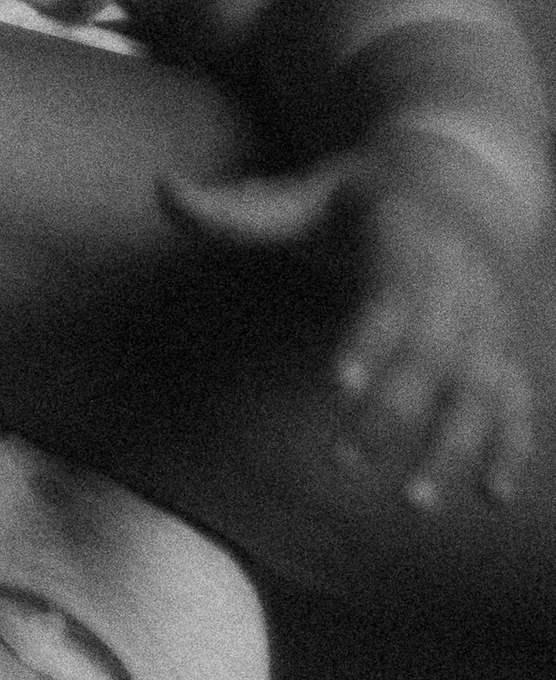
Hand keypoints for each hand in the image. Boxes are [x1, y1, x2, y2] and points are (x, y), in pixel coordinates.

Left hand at [163, 142, 536, 509]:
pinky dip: (512, 447)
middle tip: (347, 462)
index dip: (370, 340)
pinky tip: (493, 497)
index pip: (393, 293)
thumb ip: (239, 207)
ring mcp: (492, 320)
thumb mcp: (308, 190)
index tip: (337, 386)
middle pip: (436, 355)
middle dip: (397, 411)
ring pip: (482, 388)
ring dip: (456, 446)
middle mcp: (461, 281)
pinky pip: (518, 401)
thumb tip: (161, 189)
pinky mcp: (509, 348)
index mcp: (409, 237)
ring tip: (415, 500)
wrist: (465, 179)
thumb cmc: (365, 196)